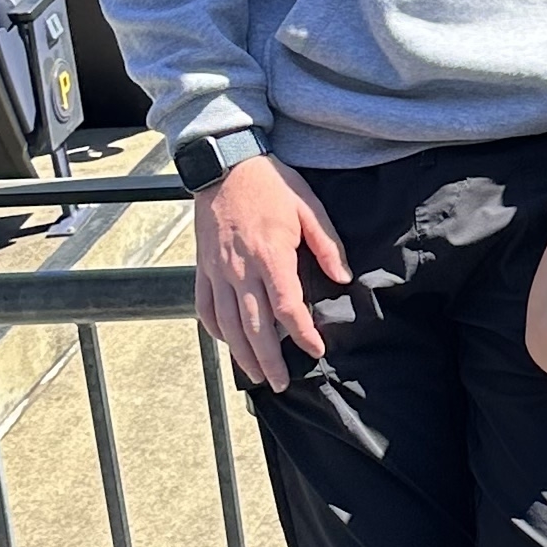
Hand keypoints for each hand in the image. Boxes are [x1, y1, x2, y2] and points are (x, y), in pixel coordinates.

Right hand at [192, 156, 347, 391]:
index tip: (316, 349)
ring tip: (257, 375)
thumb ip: (328, 245)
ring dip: (242, 354)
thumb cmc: (271, 183)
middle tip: (281, 383)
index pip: (286, 307)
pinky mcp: (202, 267)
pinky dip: (215, 330)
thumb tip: (343, 278)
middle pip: (254, 326)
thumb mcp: (309, 206)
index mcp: (270, 255)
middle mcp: (240, 269)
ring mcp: (217, 270)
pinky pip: (205, 306)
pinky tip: (228, 342)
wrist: (224, 163)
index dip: (303, 333)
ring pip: (227, 324)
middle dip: (269, 360)